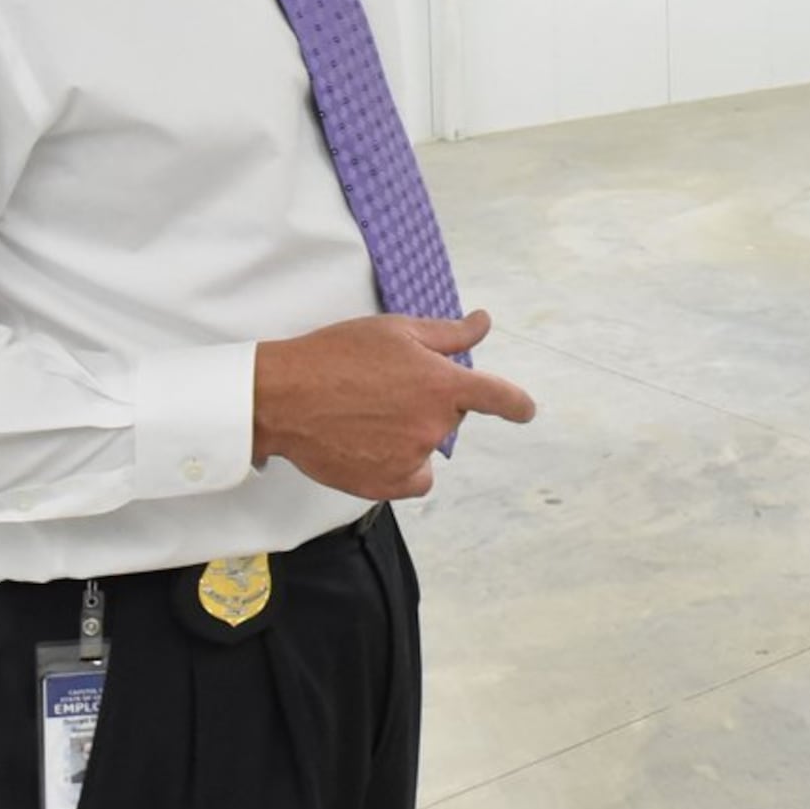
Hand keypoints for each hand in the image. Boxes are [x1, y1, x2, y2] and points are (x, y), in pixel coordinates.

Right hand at [250, 311, 536, 499]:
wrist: (285, 398)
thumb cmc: (336, 355)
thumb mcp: (395, 331)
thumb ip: (448, 334)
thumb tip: (483, 323)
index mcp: (442, 384)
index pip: (499, 397)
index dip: (516, 404)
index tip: (524, 410)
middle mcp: (433, 425)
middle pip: (449, 415)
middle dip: (428, 401)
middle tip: (386, 387)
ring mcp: (411, 458)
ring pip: (426, 445)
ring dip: (409, 433)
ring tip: (368, 414)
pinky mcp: (388, 484)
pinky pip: (412, 478)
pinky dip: (399, 465)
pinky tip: (369, 445)